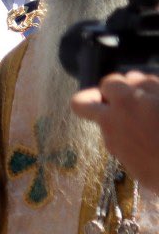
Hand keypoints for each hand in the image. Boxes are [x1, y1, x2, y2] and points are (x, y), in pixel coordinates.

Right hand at [71, 70, 158, 191]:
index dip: (86, 104)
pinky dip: (157, 92)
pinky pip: (158, 83)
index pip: (82, 101)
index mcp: (110, 121)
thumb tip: (111, 125)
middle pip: (111, 81)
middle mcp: (129, 101)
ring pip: (138, 77)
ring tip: (148, 104)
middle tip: (124, 106)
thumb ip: (115, 134)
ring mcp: (154, 93)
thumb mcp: (126, 156)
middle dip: (114, 92)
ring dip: (139, 88)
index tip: (92, 108)